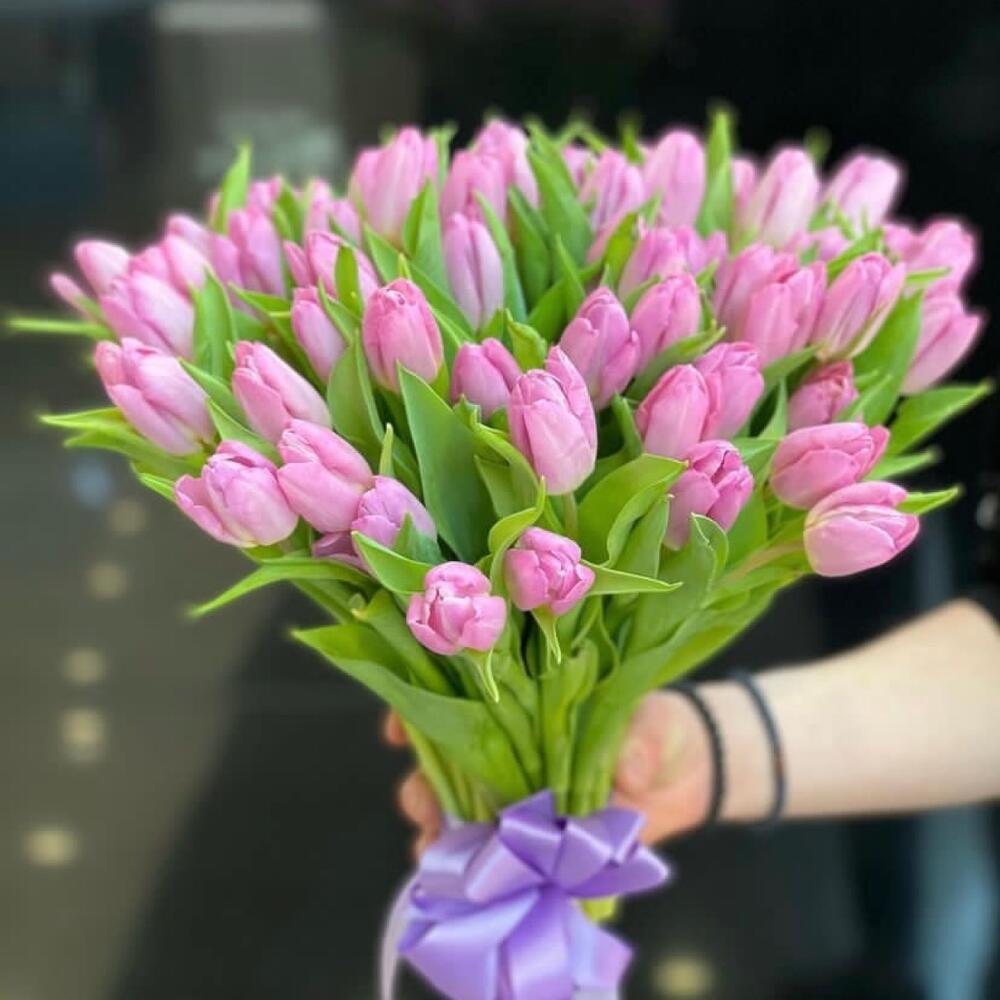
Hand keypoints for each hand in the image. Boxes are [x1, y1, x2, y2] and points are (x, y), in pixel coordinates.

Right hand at [385, 690, 714, 850]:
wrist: (690, 772)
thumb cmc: (661, 725)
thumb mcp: (652, 720)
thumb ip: (637, 739)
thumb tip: (627, 773)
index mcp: (526, 701)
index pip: (458, 696)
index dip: (422, 708)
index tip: (399, 730)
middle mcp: (511, 746)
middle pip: (446, 759)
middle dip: (421, 779)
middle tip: (420, 800)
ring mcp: (519, 794)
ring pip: (456, 809)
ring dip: (436, 829)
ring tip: (435, 848)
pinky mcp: (536, 839)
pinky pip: (493, 856)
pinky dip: (472, 872)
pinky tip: (462, 885)